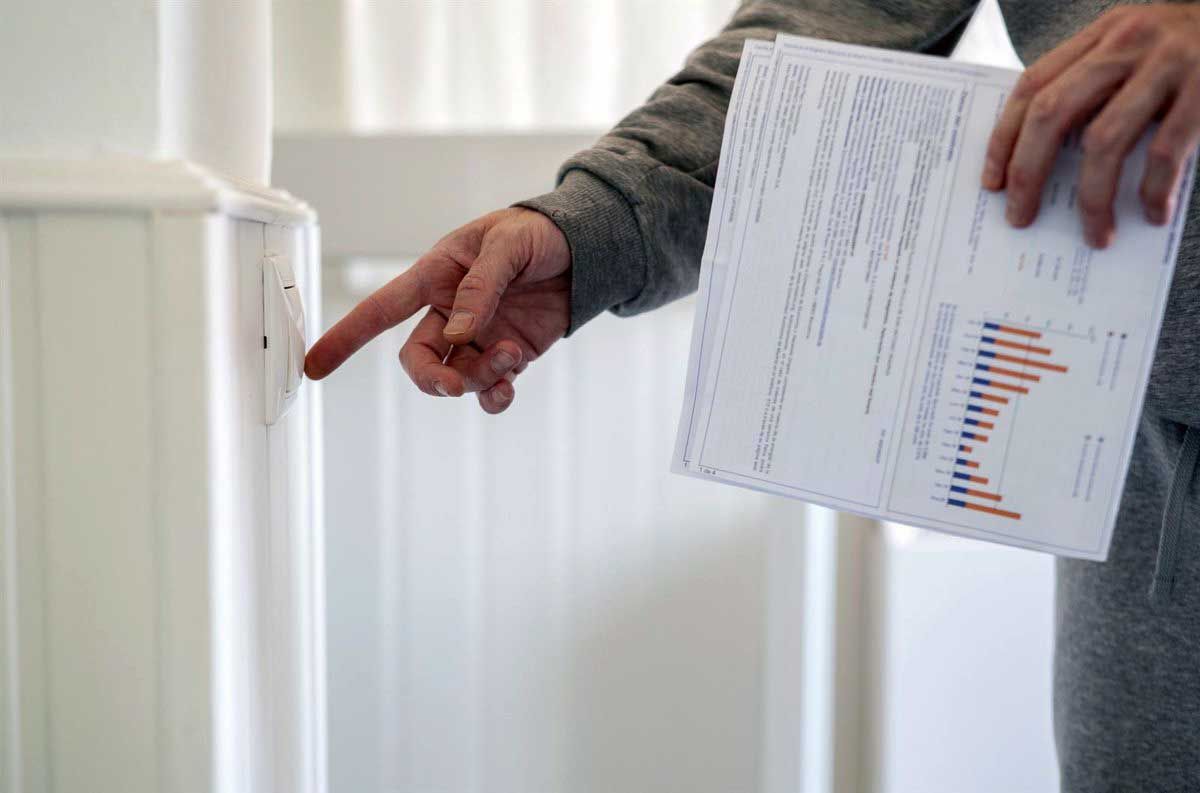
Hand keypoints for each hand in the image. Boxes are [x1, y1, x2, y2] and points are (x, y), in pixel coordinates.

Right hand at [304, 207, 570, 413]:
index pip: (381, 309)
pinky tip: (509, 386)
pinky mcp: (507, 354)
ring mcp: (478, 337)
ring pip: (456, 377)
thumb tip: (459, 333)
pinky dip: (494, 397)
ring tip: (511, 356)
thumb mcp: (508, 244)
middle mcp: (449, 312)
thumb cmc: (537, 233)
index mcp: (437, 276)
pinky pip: (488, 389)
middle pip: (418, 359)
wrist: (584, 250)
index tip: (314, 366)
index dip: (346, 336)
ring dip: (478, 379)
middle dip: (434, 378)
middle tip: (458, 384)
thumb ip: (482, 286)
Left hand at [982, 3, 1199, 246]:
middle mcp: (1128, 43)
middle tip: (1020, 217)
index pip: (1031, 86)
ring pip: (1104, 141)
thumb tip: (1045, 158)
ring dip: (1092, 198)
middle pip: (1052, 113)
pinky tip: (1151, 213)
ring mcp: (1168, 63)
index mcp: (1102, 35)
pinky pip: (1165, 152)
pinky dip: (1152, 191)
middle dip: (1028, 172)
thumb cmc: (1194, 50)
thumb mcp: (1138, 49)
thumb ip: (1097, 86)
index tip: (992, 183)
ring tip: (1096, 235)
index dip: (1003, 138)